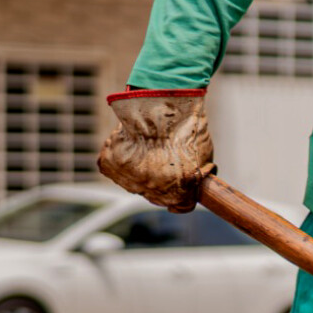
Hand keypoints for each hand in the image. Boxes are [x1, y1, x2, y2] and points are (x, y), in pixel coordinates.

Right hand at [97, 90, 213, 211]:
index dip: (186, 195)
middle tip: (167, 160)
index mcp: (176, 192)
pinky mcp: (108, 165)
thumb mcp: (204, 156)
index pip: (181, 206)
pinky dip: (123, 158)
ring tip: (151, 148)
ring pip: (135, 182)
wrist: (164, 107)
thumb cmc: (188, 128)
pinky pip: (116, 167)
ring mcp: (126, 179)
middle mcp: (150, 190)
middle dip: (164, 181)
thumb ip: (197, 177)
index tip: (187, 185)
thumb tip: (197, 183)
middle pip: (157, 195)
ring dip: (142, 170)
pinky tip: (134, 144)